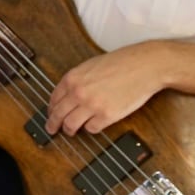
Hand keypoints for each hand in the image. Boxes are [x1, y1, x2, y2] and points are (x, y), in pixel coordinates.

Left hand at [47, 42, 169, 136]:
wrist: (144, 66)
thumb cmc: (122, 62)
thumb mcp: (91, 65)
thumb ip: (77, 80)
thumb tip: (67, 95)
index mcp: (73, 78)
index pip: (53, 99)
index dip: (50, 109)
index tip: (51, 114)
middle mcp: (79, 92)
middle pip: (58, 114)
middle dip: (53, 124)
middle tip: (51, 129)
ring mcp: (92, 105)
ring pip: (71, 125)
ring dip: (69, 130)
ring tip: (71, 131)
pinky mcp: (107, 115)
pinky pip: (91, 129)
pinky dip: (91, 128)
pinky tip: (93, 125)